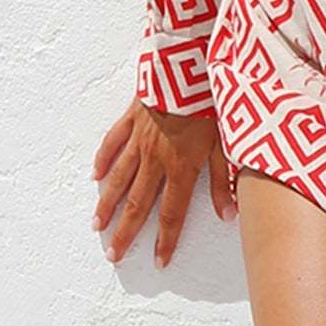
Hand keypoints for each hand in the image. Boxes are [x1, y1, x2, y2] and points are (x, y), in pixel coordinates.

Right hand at [91, 96, 237, 267]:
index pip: (173, 213)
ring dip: (108, 204)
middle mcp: (156, 158)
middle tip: (113, 255)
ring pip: (120, 178)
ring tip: (97, 226)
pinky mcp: (132, 117)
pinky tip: (95, 176)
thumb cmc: (211, 99)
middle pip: (139, 203)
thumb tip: (229, 214)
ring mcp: (140, 138)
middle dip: (126, 232)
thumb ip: (224, 179)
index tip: (158, 262)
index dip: (165, 240)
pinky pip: (113, 143)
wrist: (187, 63)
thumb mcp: (224, 140)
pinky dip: (103, 161)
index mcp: (182, 166)